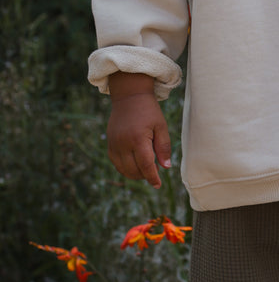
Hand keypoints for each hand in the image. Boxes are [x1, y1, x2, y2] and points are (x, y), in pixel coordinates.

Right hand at [107, 74, 171, 188]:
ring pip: (123, 169)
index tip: (158, 185)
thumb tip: (165, 167)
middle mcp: (123, 143)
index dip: (152, 177)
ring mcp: (114, 144)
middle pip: (133, 170)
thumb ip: (163, 147)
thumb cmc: (149, 110)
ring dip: (135, 174)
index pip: (145, 165)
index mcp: (138, 138)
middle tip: (155, 171)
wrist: (129, 97)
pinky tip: (134, 165)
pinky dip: (125, 168)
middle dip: (145, 175)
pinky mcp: (109, 143)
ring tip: (146, 169)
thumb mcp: (161, 126)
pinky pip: (116, 163)